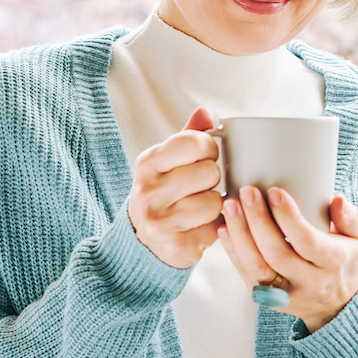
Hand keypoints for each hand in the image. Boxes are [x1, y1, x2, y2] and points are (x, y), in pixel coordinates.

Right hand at [128, 107, 223, 268]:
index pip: (193, 142)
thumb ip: (189, 136)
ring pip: (214, 201)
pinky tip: (200, 226)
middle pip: (208, 172)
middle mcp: (149, 191)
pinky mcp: (175, 245)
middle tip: (201, 186)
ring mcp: (160, 220)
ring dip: (215, 205)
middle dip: (213, 179)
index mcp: (148, 163)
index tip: (207, 156)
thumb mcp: (168, 162)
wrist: (142, 240)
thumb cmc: (163, 193)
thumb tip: (206, 112)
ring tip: (201, 207)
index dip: (210, 148)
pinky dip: (214, 227)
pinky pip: (215, 229)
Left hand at [219, 187, 357, 331]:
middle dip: (257, 220)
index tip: (274, 192)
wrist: (337, 306)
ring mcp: (286, 294)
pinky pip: (246, 275)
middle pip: (276, 253)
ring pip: (256, 267)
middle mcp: (310, 281)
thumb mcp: (357, 239)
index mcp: (333, 262)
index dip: (288, 216)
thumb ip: (349, 218)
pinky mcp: (267, 299)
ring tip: (230, 206)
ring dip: (239, 234)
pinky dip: (232, 251)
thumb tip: (337, 200)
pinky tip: (224, 228)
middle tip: (247, 192)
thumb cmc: (343, 262)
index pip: (307, 240)